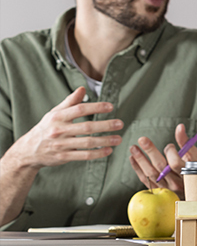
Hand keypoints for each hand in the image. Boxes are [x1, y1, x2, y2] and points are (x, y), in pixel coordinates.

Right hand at [7, 87, 122, 169]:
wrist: (28, 151)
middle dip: (105, 125)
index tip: (110, 107)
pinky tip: (108, 150)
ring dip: (105, 141)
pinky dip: (97, 153)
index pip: (80, 109)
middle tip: (120, 123)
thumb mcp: (54, 113)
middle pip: (86, 127)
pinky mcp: (63, 157)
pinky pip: (83, 155)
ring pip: (87, 142)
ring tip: (118, 138)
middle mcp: (59, 130)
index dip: (96, 107)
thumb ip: (70, 101)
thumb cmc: (45, 128)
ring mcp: (61, 145)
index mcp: (57, 117)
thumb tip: (82, 88)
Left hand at [128, 123, 196, 195]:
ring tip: (133, 148)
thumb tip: (180, 126)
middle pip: (161, 167)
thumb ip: (186, 141)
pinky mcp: (158, 190)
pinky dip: (138, 169)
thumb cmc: (194, 168)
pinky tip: (133, 158)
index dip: (171, 152)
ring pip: (150, 173)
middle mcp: (177, 183)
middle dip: (150, 151)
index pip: (176, 163)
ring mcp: (166, 188)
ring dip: (140, 160)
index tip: (170, 146)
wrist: (193, 188)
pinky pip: (145, 179)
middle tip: (142, 139)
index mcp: (188, 173)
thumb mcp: (194, 154)